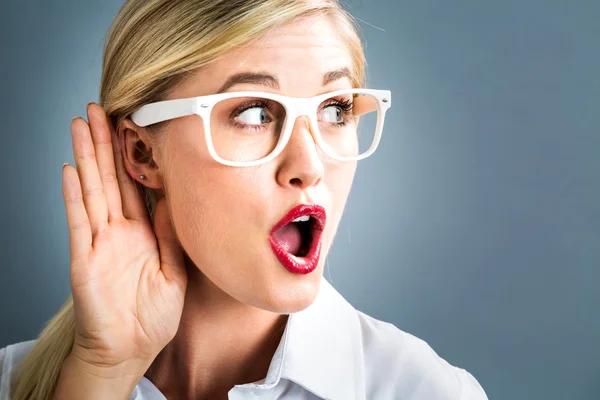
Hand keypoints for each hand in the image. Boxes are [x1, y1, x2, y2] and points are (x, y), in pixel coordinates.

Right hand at [62, 103, 187, 372]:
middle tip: (99, 108)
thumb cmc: (153, 316)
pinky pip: (78, 221)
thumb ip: (172, 237)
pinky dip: (73, 196)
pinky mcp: (83, 258)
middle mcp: (119, 231)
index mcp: (144, 233)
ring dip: (87, 157)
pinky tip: (70, 170)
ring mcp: (99, 242)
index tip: (132, 126)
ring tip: (81, 125)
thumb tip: (173, 202)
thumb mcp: (174, 272)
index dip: (132, 156)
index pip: (136, 186)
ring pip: (93, 190)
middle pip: (111, 178)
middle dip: (104, 143)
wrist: (131, 348)